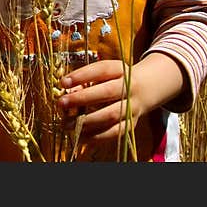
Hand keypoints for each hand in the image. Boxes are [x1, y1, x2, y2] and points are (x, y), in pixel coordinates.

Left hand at [57, 53, 185, 143]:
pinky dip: (95, 136)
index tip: (63, 82)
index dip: (82, 75)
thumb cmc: (115, 79)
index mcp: (120, 70)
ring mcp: (132, 107)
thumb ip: (86, 81)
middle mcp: (129, 87)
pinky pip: (113, 133)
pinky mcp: (131, 124)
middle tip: (61, 103)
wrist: (145, 89)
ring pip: (111, 115)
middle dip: (82, 98)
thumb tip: (67, 93)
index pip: (101, 69)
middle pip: (107, 92)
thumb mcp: (104, 73)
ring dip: (86, 121)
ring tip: (66, 124)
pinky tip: (79, 136)